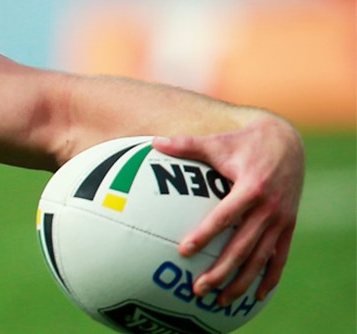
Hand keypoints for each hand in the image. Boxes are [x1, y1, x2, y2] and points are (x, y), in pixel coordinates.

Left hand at [153, 115, 302, 305]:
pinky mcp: (288, 226)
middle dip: (221, 270)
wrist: (287, 141)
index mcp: (251, 188)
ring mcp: (281, 220)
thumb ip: (186, 145)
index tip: (184, 251)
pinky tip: (256, 296)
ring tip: (221, 300)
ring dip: (242, 281)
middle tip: (198, 289)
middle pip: (243, 246)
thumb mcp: (218, 142)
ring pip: (261, 258)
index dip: (205, 234)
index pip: (225, 216)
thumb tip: (154, 142)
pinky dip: (269, 277)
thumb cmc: (244, 142)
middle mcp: (269, 208)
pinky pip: (280, 257)